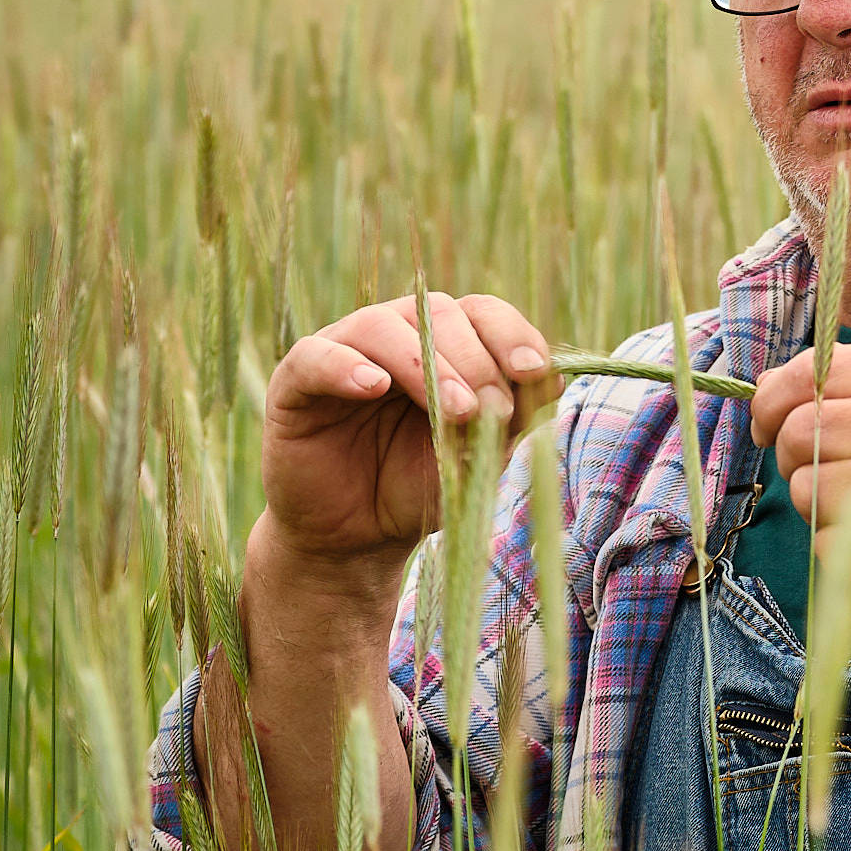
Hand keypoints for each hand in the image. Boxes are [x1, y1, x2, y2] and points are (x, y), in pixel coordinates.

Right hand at [261, 292, 550, 573]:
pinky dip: (346, 366)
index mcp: (444, 342)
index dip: (510, 333)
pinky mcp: (296, 381)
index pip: (481, 312)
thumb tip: (554, 379)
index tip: (533, 370)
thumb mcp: (475, 458)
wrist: (356, 538)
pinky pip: (317, 356)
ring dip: (423, 364)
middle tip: (491, 410)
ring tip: (452, 411)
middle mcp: (396, 334)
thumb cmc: (419, 488)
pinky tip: (373, 386)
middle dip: (474, 360)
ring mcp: (343, 350)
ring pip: (382, 326)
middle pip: (438, 313)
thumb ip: (511, 420)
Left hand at [750, 343, 850, 613]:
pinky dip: (841, 552)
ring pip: (806, 493)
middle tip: (831, 477)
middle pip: (796, 434)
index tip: (770, 426)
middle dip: (797, 461)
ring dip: (822, 510)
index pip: (806, 375)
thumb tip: (766, 387)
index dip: (770, 404)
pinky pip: (827, 547)